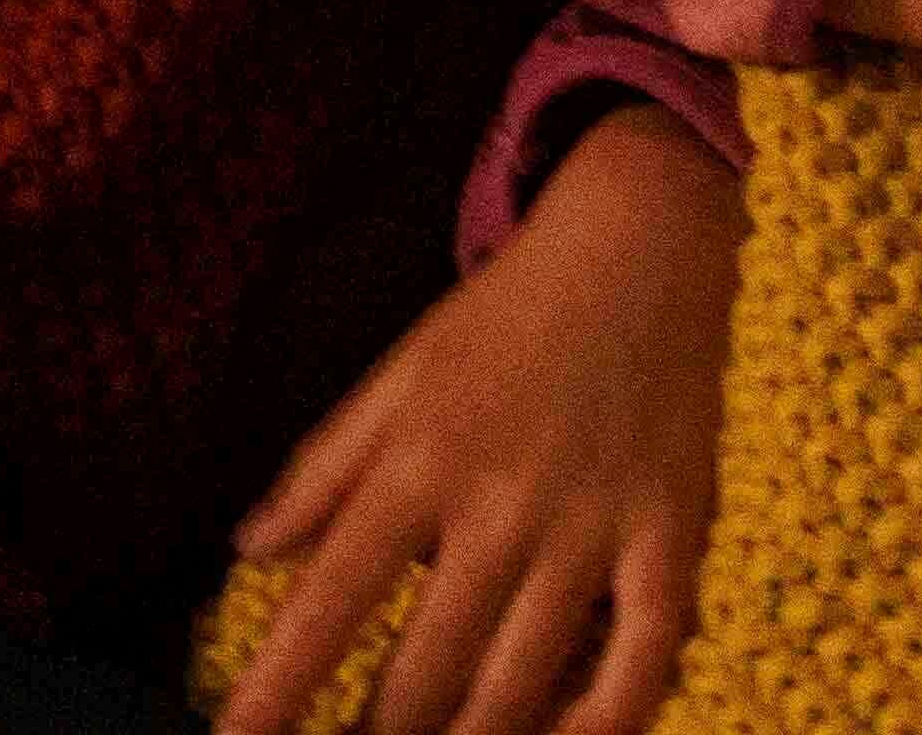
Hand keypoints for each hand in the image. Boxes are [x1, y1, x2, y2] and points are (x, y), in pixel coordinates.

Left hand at [224, 108, 734, 734]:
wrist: (647, 235)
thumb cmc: (511, 312)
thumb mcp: (401, 373)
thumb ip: (323, 467)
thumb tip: (249, 551)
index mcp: (422, 460)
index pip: (327, 605)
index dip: (273, 695)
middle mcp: (502, 502)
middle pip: (422, 670)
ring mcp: (593, 522)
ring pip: (522, 682)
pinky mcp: (673, 530)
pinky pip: (646, 654)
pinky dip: (608, 720)